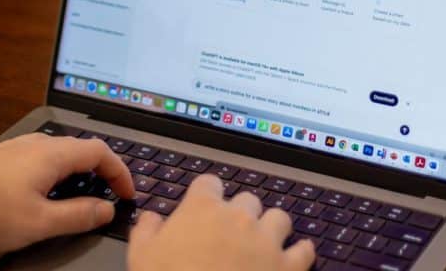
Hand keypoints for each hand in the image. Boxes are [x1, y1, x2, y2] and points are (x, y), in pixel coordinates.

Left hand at [0, 133, 135, 254]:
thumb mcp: (39, 223)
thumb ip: (79, 216)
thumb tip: (107, 210)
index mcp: (50, 153)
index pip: (100, 150)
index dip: (121, 171)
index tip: (129, 194)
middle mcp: (34, 142)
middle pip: (81, 147)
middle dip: (103, 170)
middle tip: (113, 197)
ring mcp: (15, 147)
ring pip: (60, 153)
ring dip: (79, 172)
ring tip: (84, 199)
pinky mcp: (0, 158)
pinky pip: (40, 158)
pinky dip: (57, 174)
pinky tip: (48, 196)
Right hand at [128, 175, 314, 270]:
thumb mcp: (141, 256)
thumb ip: (146, 230)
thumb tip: (150, 218)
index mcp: (202, 208)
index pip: (209, 183)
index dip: (207, 195)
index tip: (204, 208)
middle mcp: (238, 216)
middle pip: (247, 199)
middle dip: (241, 213)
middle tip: (232, 233)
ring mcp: (266, 240)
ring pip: (279, 218)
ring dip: (272, 227)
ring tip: (264, 242)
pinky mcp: (288, 267)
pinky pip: (304, 251)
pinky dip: (301, 253)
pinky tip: (295, 257)